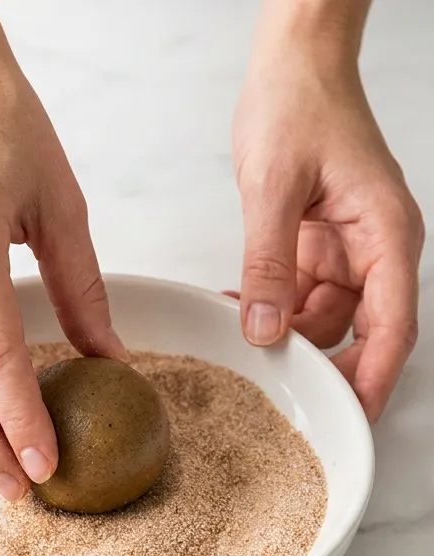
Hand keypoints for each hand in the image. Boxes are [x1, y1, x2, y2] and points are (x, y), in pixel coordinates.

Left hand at [231, 13, 422, 421]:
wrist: (293, 66)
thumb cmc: (298, 108)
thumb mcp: (273, 190)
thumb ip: (268, 263)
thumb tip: (265, 330)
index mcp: (386, 234)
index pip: (393, 326)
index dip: (372, 376)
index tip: (350, 415)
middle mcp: (376, 247)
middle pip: (358, 328)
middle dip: (316, 357)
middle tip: (270, 389)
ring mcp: (348, 246)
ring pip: (324, 315)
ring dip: (284, 331)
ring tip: (236, 333)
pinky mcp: (319, 242)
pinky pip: (301, 291)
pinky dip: (271, 304)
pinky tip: (236, 307)